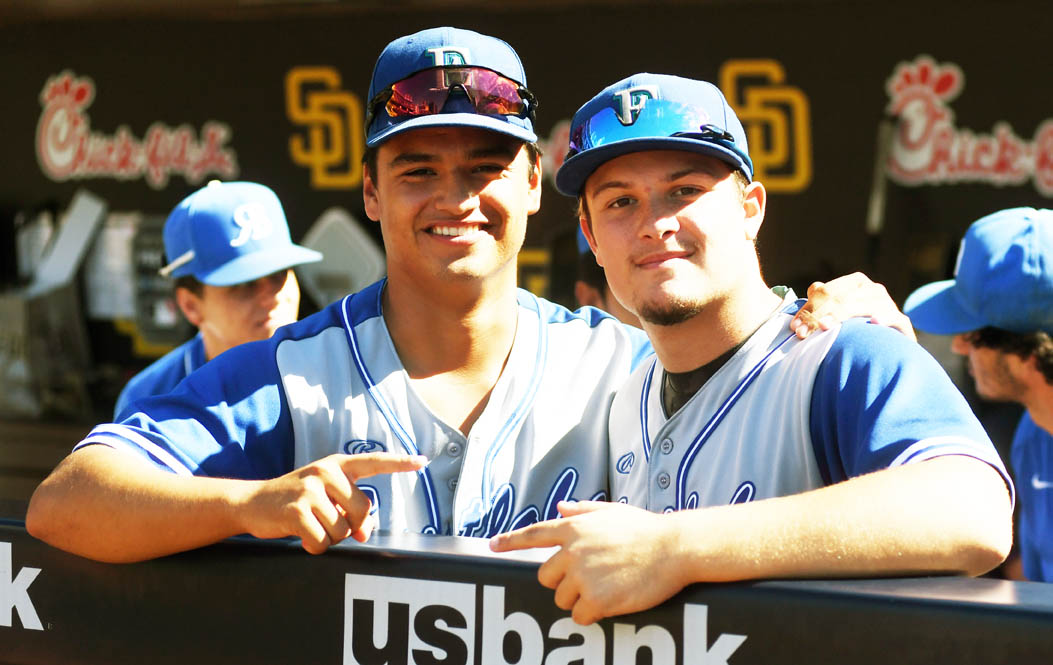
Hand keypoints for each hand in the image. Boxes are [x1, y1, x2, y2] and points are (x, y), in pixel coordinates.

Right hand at [237, 453, 425, 553]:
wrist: (251, 502)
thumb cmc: (295, 500)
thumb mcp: (324, 494)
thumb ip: (349, 506)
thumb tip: (365, 533)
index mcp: (336, 465)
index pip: (373, 462)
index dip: (399, 463)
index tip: (422, 462)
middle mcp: (325, 472)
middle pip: (363, 510)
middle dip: (351, 526)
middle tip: (330, 524)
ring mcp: (310, 490)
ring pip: (342, 530)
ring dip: (330, 538)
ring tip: (311, 526)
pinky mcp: (296, 511)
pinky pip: (323, 542)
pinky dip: (315, 547)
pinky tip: (301, 536)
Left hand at [490, 501, 686, 624]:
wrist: (674, 548)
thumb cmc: (646, 529)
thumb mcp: (612, 511)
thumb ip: (582, 511)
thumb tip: (561, 508)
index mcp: (574, 527)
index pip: (533, 534)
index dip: (510, 540)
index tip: (493, 545)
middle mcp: (572, 550)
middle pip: (546, 577)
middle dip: (563, 582)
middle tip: (591, 579)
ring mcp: (582, 575)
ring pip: (561, 599)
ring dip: (579, 599)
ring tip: (607, 587)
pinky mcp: (595, 598)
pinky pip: (578, 616)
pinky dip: (591, 614)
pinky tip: (611, 601)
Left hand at [790, 272, 915, 341]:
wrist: (884, 346)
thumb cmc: (852, 327)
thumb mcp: (834, 311)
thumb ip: (820, 300)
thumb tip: (814, 288)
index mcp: (855, 282)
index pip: (827, 291)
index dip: (809, 309)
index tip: (794, 327)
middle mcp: (873, 289)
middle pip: (842, 299)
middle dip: (818, 316)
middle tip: (802, 333)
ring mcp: (889, 304)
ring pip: (864, 306)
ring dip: (843, 316)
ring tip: (824, 326)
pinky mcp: (901, 323)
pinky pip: (894, 319)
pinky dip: (885, 319)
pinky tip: (874, 322)